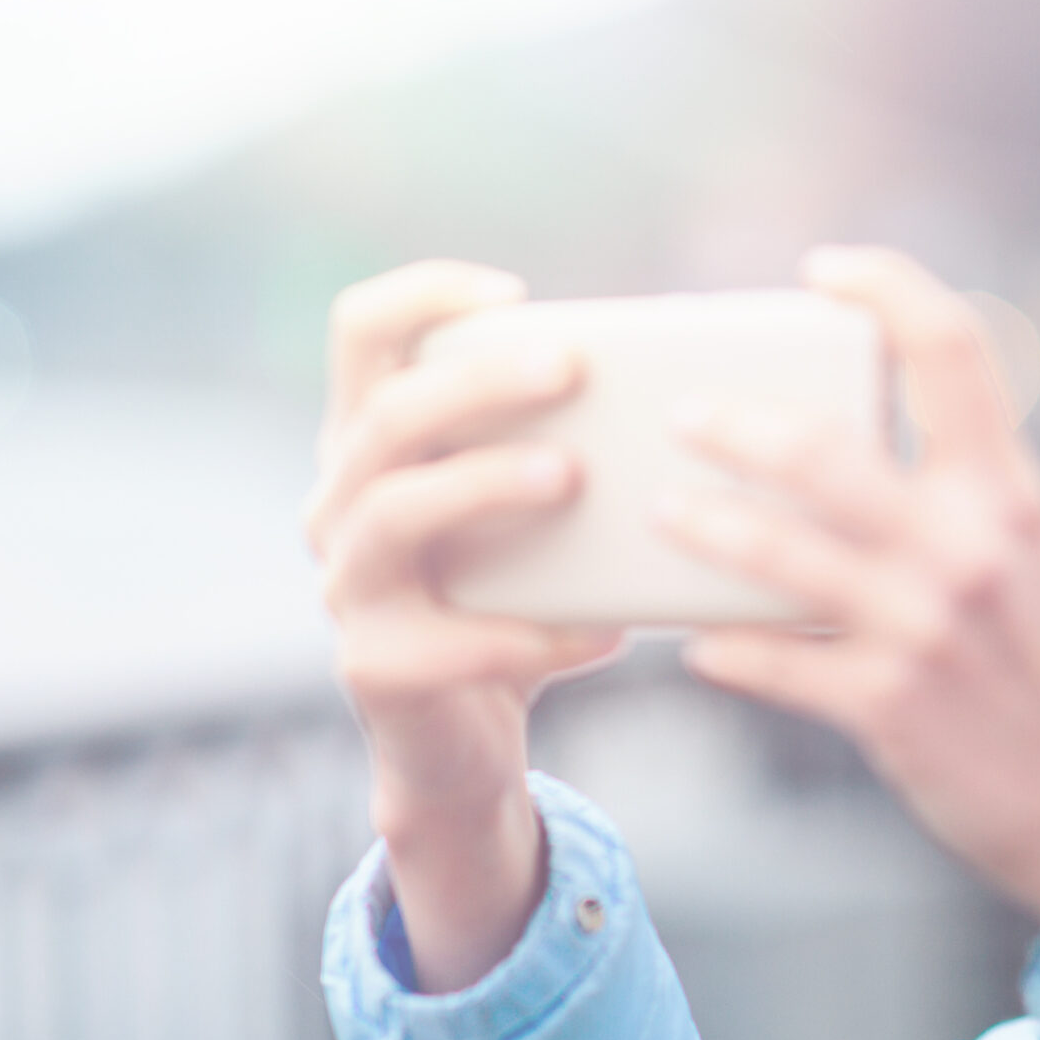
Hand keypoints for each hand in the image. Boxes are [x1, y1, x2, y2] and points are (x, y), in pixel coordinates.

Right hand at [305, 260, 623, 991]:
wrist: (463, 745)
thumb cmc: (513, 600)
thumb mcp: (528, 514)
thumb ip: (566, 444)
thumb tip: (701, 383)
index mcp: (371, 445)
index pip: (360, 331)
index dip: (423, 295)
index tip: (512, 294)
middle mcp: (338, 504)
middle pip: (386, 414)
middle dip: (479, 383)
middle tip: (570, 370)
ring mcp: (347, 588)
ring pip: (392, 512)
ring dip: (484, 483)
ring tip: (570, 476)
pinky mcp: (374, 668)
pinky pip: (446, 642)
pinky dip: (530, 636)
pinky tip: (601, 635)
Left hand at [659, 247, 1039, 994]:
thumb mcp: (1037, 567)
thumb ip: (967, 503)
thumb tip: (866, 453)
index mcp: (1013, 494)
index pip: (953, 347)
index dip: (885, 288)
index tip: (824, 270)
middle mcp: (970, 547)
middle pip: (826, 447)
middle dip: (736, 424)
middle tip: (686, 413)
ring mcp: (924, 628)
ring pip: (778, 554)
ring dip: (706, 527)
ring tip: (664, 512)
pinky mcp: (888, 707)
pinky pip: (775, 663)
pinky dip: (727, 649)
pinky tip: (698, 645)